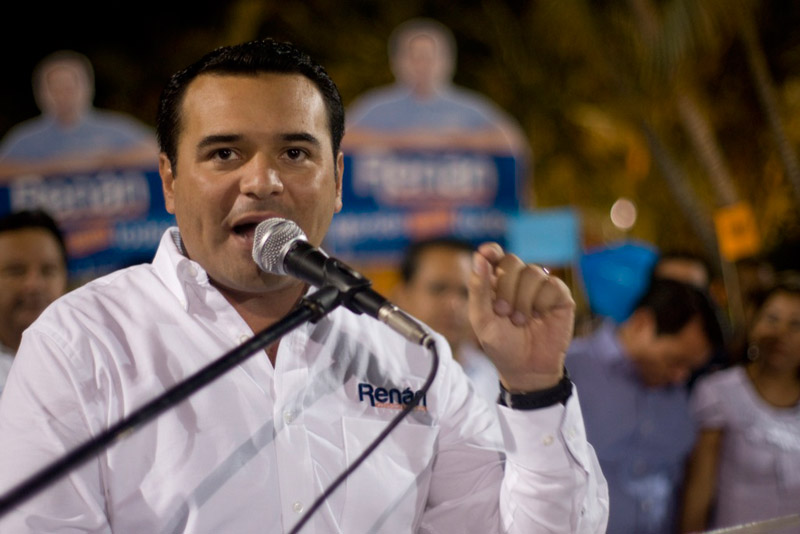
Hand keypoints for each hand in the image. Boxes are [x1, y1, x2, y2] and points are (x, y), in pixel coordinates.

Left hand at [468, 243, 574, 391]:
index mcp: (496, 282)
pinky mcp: (559, 295)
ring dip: (523, 299)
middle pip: (512, 261)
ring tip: (520, 321)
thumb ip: (479, 288)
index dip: (491, 251)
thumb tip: (480, 256)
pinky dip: (542, 302)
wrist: (526, 368)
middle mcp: (518, 280)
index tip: (488, 254)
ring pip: (532, 272)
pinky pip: (552, 284)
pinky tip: (540, 317)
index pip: (494, 254)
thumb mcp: (482, 319)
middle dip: (505, 287)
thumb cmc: (501, 344)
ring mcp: (540, 286)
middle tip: (503, 312)